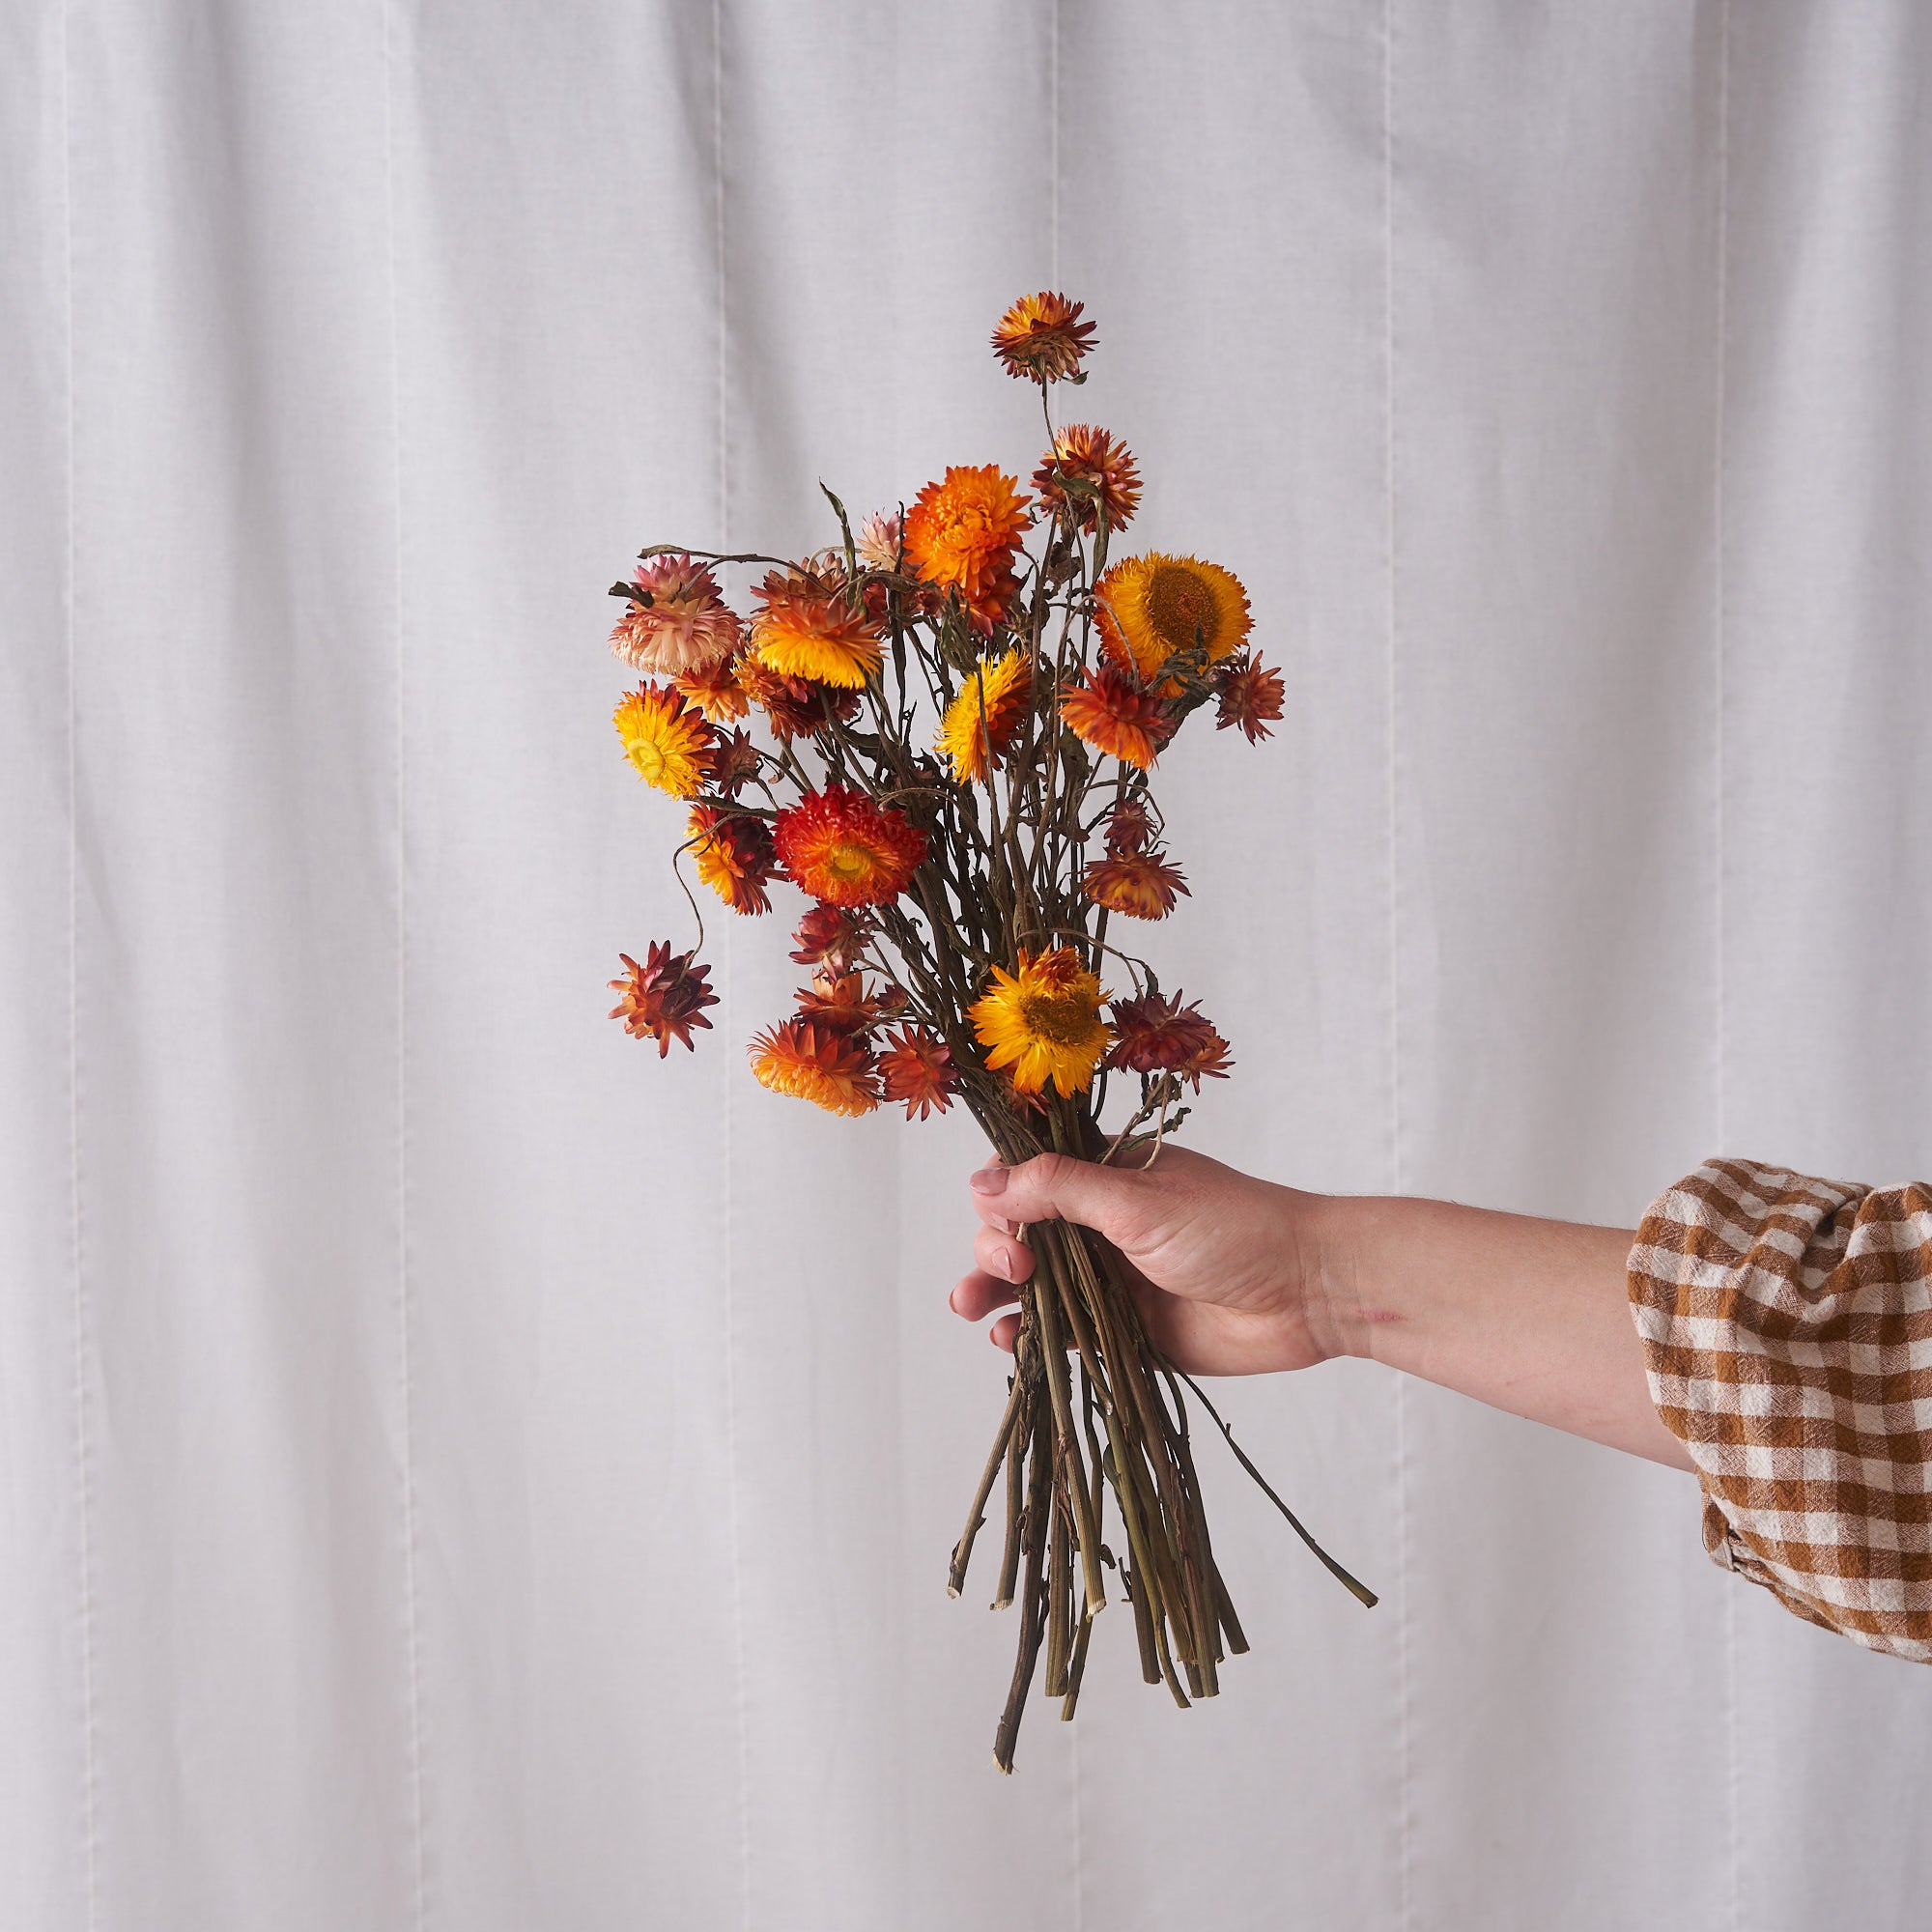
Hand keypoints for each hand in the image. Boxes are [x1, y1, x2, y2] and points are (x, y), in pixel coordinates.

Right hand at [950, 1145, 1337, 1375]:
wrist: (1307, 1294)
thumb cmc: (1235, 1229)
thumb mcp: (1138, 1200)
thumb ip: (1059, 1190)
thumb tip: (981, 1182)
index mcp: (1105, 1175)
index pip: (1025, 1175)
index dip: (1001, 1196)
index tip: (1008, 1222)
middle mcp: (1100, 1222)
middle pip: (1018, 1231)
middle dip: (995, 1247)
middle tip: (1016, 1268)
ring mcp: (1109, 1277)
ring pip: (1032, 1284)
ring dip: (993, 1291)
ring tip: (970, 1306)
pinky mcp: (1122, 1329)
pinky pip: (1061, 1331)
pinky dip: (1028, 1335)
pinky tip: (1011, 1340)